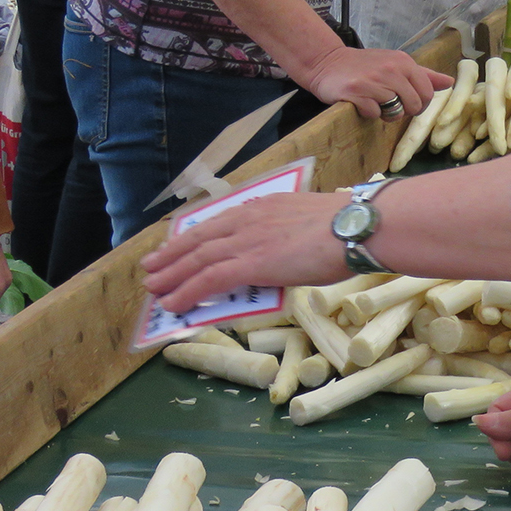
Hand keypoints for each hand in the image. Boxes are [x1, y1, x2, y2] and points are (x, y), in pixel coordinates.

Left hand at [142, 191, 352, 312]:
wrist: (358, 228)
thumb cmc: (349, 228)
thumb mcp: (310, 220)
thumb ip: (289, 233)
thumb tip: (284, 252)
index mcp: (265, 206)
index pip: (220, 221)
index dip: (195, 236)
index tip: (179, 244)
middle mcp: (250, 219)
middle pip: (200, 238)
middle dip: (172, 254)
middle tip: (152, 267)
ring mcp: (248, 240)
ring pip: (197, 258)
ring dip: (172, 275)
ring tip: (154, 288)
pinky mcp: (251, 262)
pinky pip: (209, 278)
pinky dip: (187, 291)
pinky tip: (174, 304)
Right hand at [298, 45, 451, 118]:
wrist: (328, 62)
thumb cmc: (366, 66)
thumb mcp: (396, 64)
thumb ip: (424, 75)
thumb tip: (449, 82)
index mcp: (404, 62)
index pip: (428, 93)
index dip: (420, 104)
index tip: (407, 102)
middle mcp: (391, 70)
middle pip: (414, 106)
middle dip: (404, 111)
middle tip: (389, 103)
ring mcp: (373, 81)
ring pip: (395, 112)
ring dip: (385, 113)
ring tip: (374, 101)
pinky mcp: (356, 92)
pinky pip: (374, 114)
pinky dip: (368, 113)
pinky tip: (361, 101)